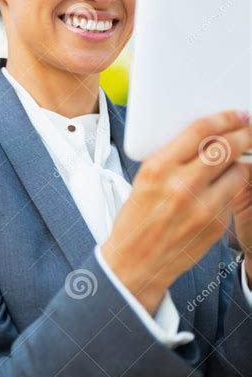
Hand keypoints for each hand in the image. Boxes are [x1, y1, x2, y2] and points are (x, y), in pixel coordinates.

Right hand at [101, 110, 251, 313]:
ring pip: (239, 170)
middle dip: (244, 133)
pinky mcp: (216, 225)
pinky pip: (232, 196)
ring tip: (242, 155)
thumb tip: (204, 138)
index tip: (236, 114)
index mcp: (158, 168)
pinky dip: (232, 187)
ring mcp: (202, 207)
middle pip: (225, 147)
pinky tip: (224, 186)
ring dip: (244, 160)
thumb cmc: (137, 219)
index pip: (200, 131)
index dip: (224, 118)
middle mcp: (182, 185)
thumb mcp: (145, 179)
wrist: (136, 263)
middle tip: (249, 128)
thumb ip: (173, 157)